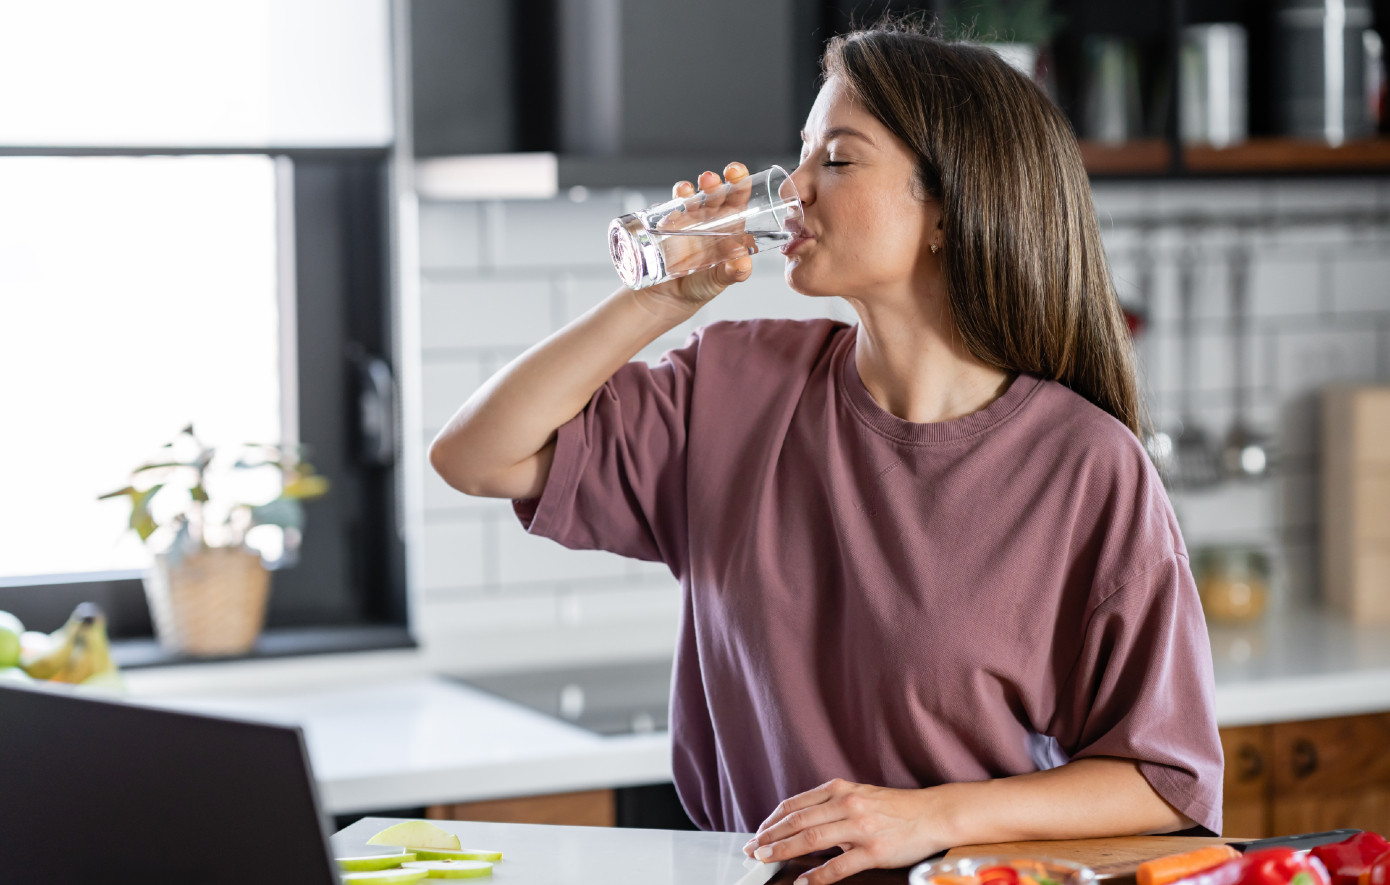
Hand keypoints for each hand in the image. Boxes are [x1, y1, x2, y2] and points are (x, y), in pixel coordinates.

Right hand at [633, 162, 754, 319]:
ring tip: (685, 192)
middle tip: (710, 180)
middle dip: (711, 182)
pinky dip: (664, 209)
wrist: (673, 297)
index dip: (738, 182)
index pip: (737, 198)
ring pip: (687, 198)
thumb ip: (734, 272)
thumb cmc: (704, 284)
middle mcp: (708, 218)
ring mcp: (685, 221)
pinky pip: (663, 212)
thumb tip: (743, 262)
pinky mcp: (664, 227)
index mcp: (728, 225)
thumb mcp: (722, 279)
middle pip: (711, 192)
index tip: (736, 173)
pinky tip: (666, 214)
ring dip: (686, 191)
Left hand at [742, 779, 952, 884]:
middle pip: (798, 821)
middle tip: (753, 850)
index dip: (771, 820)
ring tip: (767, 859)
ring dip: (784, 850)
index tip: (758, 833)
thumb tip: (800, 820)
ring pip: (812, 839)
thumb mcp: (859, 794)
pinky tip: (803, 883)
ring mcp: (860, 827)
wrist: (932, 814)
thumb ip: (830, 803)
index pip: (795, 804)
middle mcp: (847, 804)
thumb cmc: (894, 807)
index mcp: (840, 789)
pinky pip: (838, 866)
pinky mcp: (874, 851)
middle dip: (770, 837)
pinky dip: (817, 876)